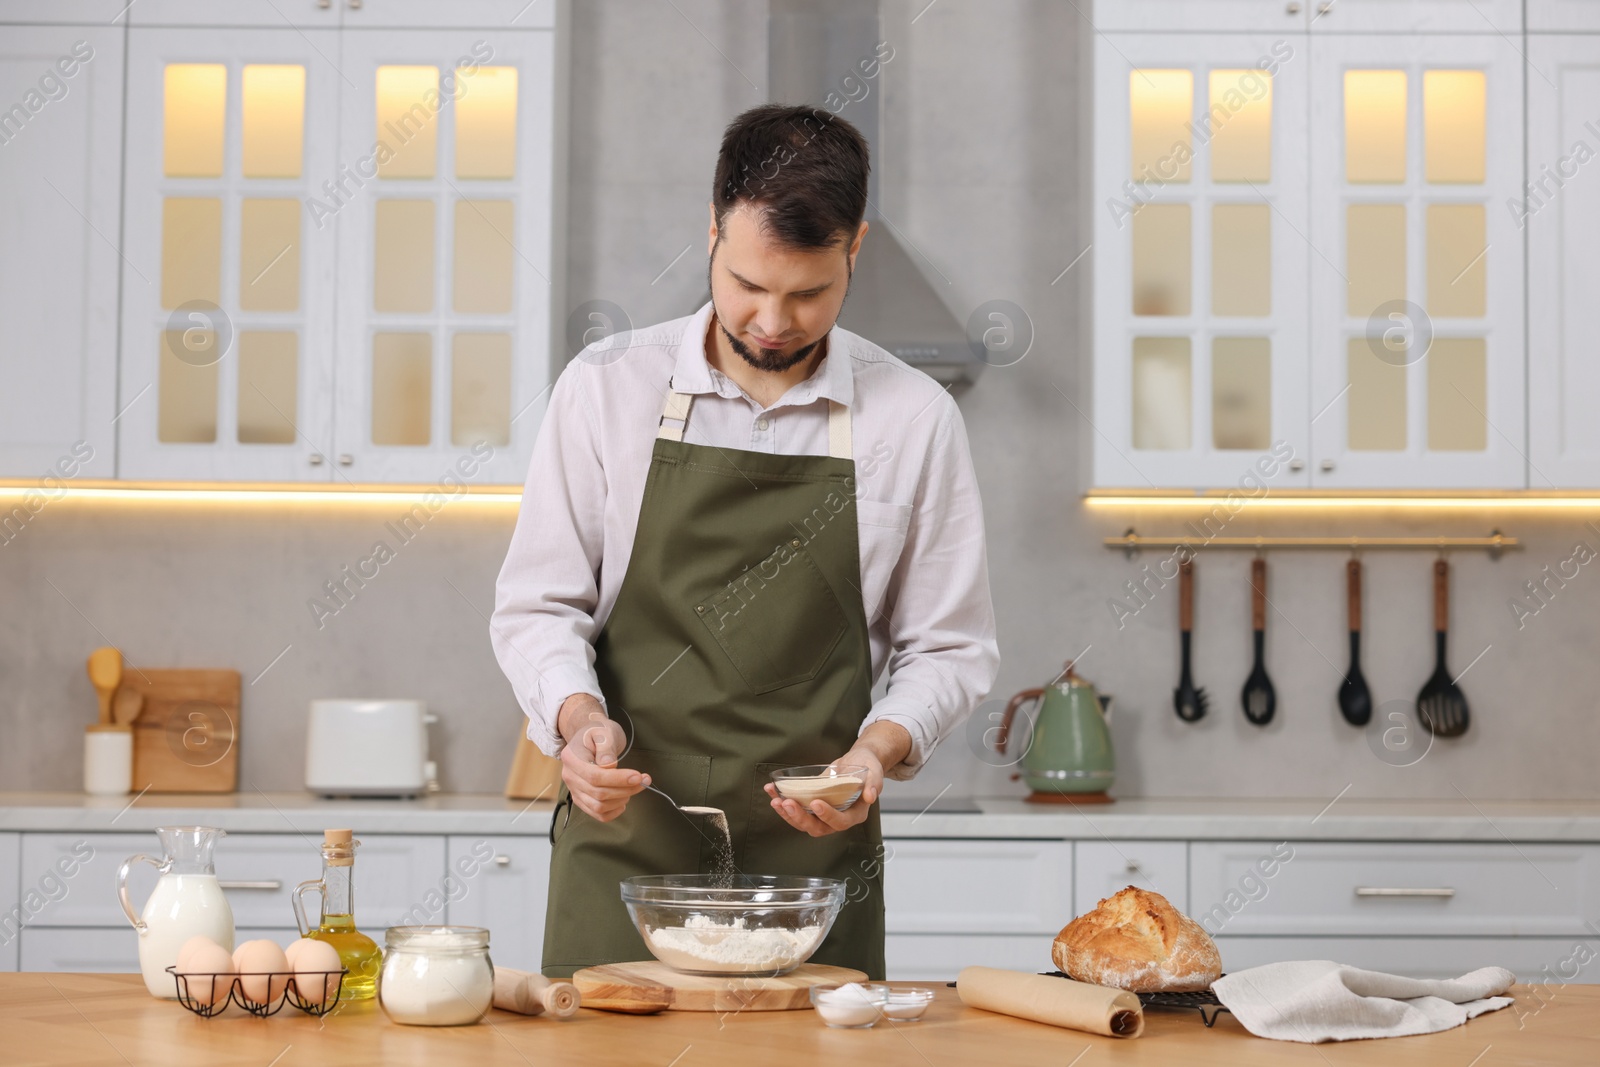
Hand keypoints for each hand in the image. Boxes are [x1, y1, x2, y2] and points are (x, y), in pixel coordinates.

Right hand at [558, 693, 646, 821]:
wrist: (590, 737)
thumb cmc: (598, 732)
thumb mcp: (603, 732)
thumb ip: (606, 748)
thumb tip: (609, 766)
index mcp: (572, 758)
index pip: (594, 776)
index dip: (618, 779)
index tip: (638, 776)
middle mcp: (570, 777)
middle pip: (598, 793)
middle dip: (625, 789)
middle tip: (644, 780)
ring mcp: (574, 790)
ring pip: (598, 806)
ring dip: (621, 800)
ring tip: (634, 787)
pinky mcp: (582, 799)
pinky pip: (596, 814)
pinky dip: (613, 812)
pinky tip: (624, 800)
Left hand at [763, 748, 882, 837]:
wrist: (857, 761)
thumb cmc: (867, 766)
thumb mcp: (874, 771)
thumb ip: (873, 783)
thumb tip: (870, 795)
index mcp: (855, 814)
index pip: (840, 821)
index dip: (827, 815)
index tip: (816, 803)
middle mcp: (838, 818)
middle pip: (817, 827)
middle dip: (800, 818)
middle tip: (787, 803)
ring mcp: (823, 815)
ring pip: (803, 822)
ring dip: (787, 814)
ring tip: (775, 800)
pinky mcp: (812, 808)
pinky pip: (797, 810)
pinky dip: (783, 802)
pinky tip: (772, 791)